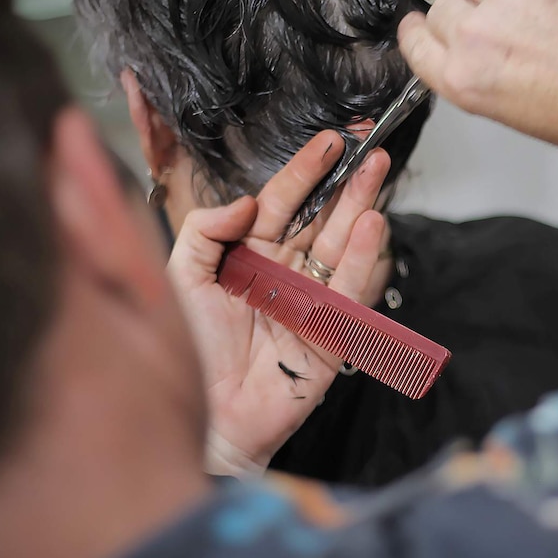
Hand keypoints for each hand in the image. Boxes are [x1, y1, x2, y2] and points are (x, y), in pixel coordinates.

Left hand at [167, 131, 390, 475]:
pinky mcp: (332, 334)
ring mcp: (311, 301)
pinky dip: (361, 260)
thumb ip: (205, 231)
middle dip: (346, 183)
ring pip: (340, 247)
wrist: (205, 417)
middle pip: (321, 220)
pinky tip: (371, 227)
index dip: (304, 172)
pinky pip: (348, 292)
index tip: (328, 140)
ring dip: (361, 210)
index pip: (282, 204)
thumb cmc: (188, 350)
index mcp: (251, 256)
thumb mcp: (180, 277)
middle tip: (370, 148)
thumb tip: (246, 201)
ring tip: (377, 175)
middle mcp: (285, 273)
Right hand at [398, 0, 557, 162]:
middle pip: (441, 7)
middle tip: (496, 26)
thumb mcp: (509, 109)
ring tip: (527, 12)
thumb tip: (468, 50)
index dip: (421, 33)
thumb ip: (474, 73)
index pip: (414, 39)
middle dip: (463, 15)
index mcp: (463, 79)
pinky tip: (546, 0)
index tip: (425, 27)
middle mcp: (476, 36)